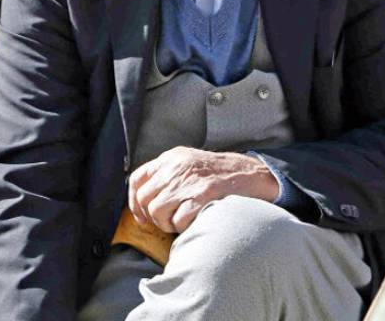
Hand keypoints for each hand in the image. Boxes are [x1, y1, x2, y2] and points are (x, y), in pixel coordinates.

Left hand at [127, 148, 279, 233]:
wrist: (250, 174)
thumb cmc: (218, 173)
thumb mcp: (189, 162)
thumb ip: (167, 173)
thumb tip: (144, 198)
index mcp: (171, 158)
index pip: (137, 179)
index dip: (134, 201)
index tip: (141, 215)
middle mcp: (176, 167)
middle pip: (146, 199)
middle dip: (153, 216)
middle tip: (167, 221)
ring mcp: (189, 182)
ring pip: (158, 212)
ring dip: (167, 223)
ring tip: (181, 221)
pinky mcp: (202, 196)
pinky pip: (178, 220)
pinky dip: (183, 226)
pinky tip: (193, 221)